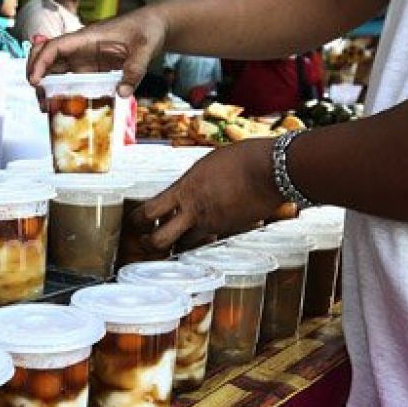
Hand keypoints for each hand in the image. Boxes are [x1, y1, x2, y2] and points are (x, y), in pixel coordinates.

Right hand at [27, 7, 168, 97]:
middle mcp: (80, 48)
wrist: (154, 27)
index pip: (55, 47)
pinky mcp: (90, 69)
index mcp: (87, 38)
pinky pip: (70, 80)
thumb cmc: (147, 30)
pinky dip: (62, 92)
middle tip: (38, 97)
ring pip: (55, 70)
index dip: (40, 62)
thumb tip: (122, 93)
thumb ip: (134, 69)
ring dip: (46, 87)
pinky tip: (63, 107)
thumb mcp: (145, 48)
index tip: (35, 80)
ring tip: (46, 108)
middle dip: (36, 74)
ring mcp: (83, 59)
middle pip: (47, 58)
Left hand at [131, 138, 284, 249]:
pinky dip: (203, 242)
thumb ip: (190, 182)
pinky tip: (205, 234)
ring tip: (174, 242)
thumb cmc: (240, 159)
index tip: (135, 222)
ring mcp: (213, 224)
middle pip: (159, 240)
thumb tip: (184, 190)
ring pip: (184, 248)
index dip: (136, 221)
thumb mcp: (205, 166)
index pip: (147, 212)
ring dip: (177, 246)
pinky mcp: (230, 231)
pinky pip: (210, 242)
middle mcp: (194, 211)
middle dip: (149, 244)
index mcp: (183, 190)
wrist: (272, 169)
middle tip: (147, 242)